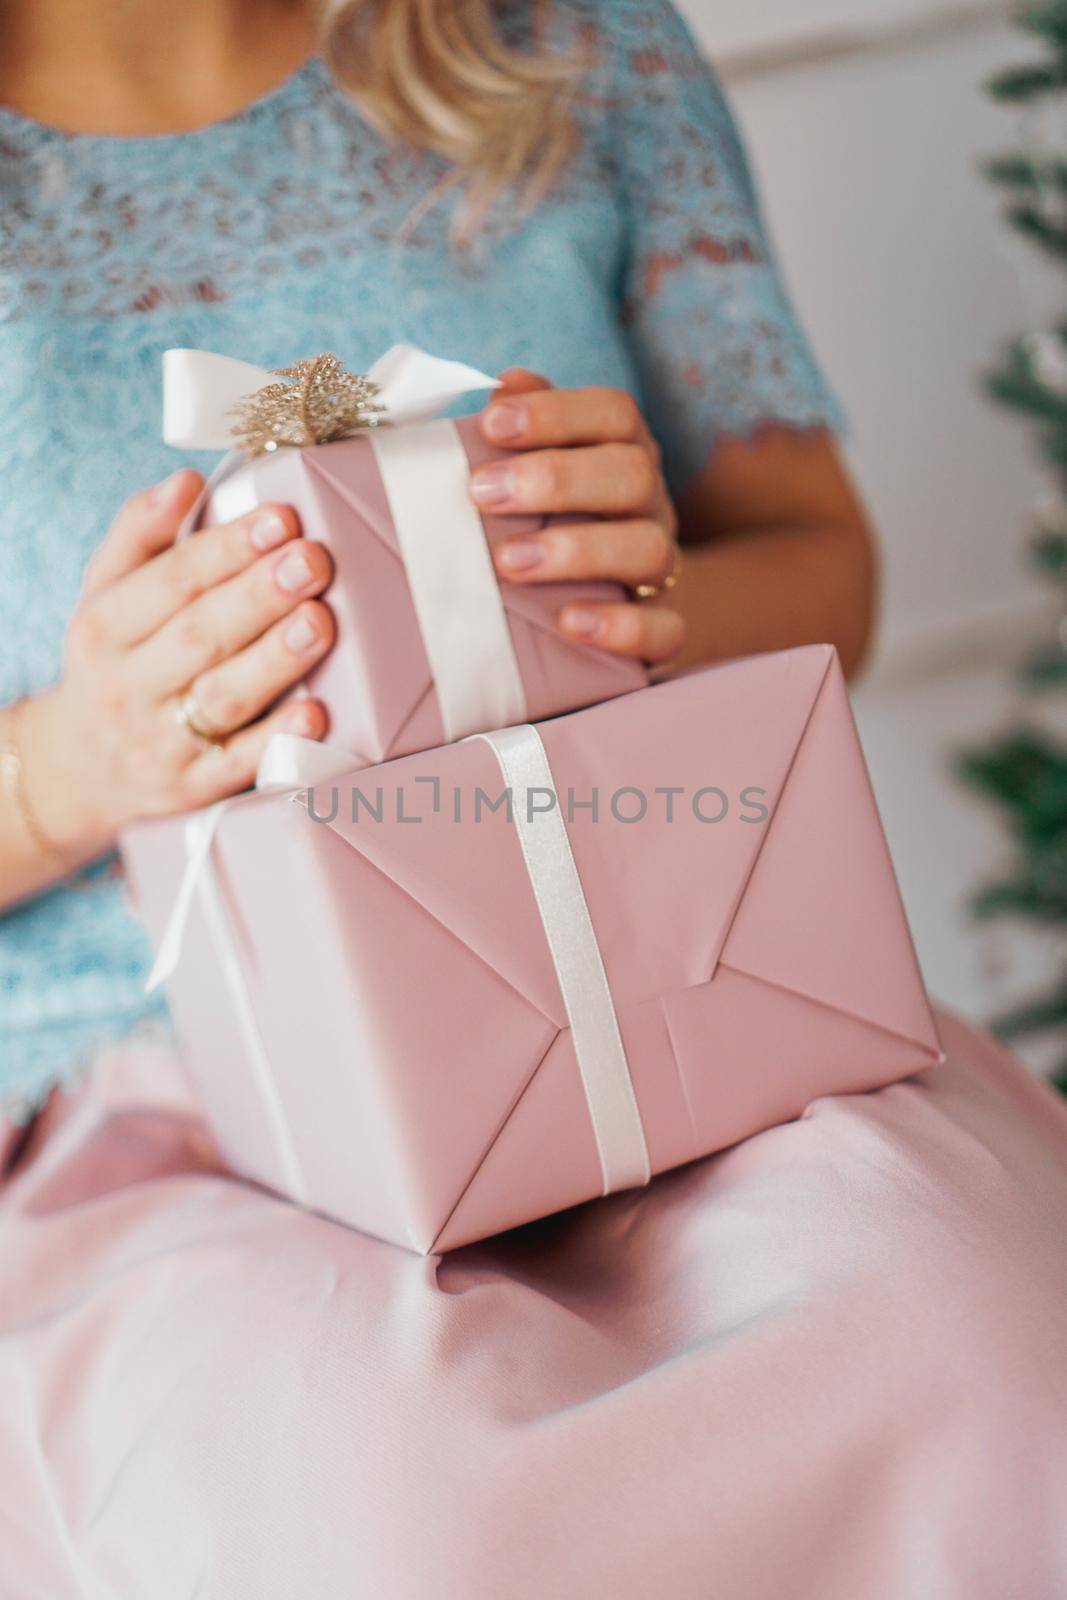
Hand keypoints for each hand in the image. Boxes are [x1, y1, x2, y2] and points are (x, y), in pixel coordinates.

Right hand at [25, 469, 334, 852]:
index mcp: (105, 628)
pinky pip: (239, 766)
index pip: (170, 582)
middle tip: (311, 561)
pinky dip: (277, 741)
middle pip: (198, 636)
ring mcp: (161, 743)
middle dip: (258, 596)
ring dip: (274, 659)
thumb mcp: (105, 596)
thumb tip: (185, 481)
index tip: (280, 519)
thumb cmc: (112, 664)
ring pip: (222, 697)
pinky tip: (315, 714)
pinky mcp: (194, 788)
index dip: (227, 549)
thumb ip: (141, 535)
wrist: (78, 769)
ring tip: (319, 620)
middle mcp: (127, 687)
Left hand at [471, 371, 684, 664]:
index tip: (491, 425)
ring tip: (509, 563)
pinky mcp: (661, 627)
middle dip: (556, 480)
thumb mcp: (537, 463)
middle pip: (632, 474)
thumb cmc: (552, 515)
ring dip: (577, 551)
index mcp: (623, 451)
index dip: (556, 413)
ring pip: (648, 548)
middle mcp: (649, 503)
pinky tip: (569, 622)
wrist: (610, 597)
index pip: (614, 413)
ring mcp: (661, 564)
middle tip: (482, 494)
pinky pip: (665, 630)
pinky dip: (621, 627)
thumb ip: (524, 424)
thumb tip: (506, 384)